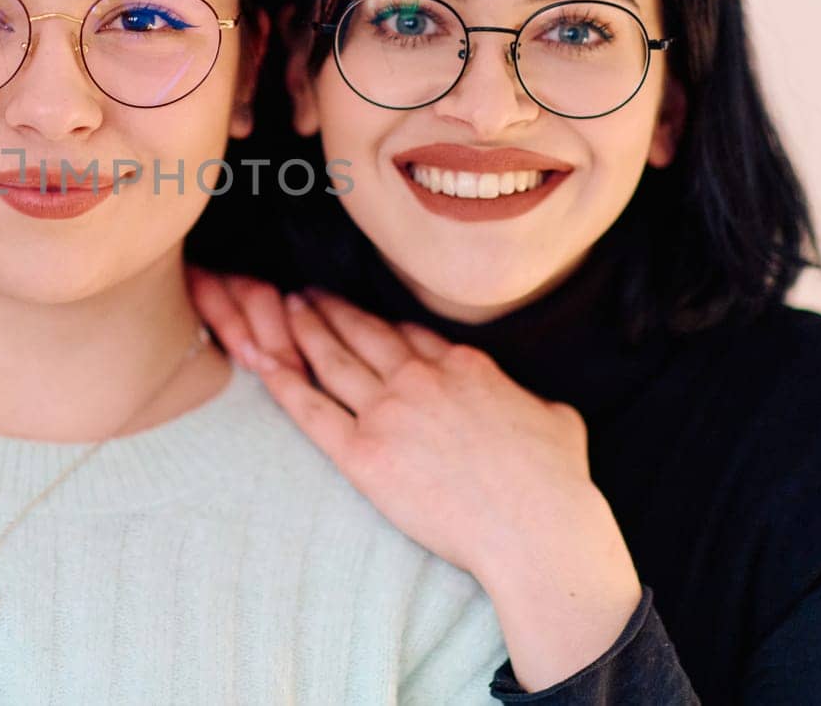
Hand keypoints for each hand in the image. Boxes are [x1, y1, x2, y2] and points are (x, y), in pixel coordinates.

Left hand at [193, 272, 640, 690]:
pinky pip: (310, 411)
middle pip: (363, 333)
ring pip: (333, 360)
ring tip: (284, 309)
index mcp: (463, 365)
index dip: (380, 321)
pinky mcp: (363, 453)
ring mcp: (387, 412)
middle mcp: (418, 378)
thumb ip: (530, 399)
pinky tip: (263, 363)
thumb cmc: (557, 481)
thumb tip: (534, 406)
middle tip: (305, 292)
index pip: (409, 334)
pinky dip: (284, 384)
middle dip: (331, 309)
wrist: (535, 527)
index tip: (361, 312)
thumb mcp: (557, 417)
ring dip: (304, 330)